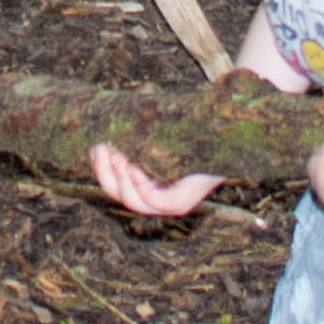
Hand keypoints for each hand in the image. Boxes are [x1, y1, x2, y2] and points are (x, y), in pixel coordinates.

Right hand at [91, 141, 222, 223]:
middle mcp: (159, 201)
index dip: (101, 170)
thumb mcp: (158, 133)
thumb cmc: (193, 130)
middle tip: (102, 150)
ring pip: (135, 204)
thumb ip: (138, 133)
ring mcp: (172, 205)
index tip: (95, 147)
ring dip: (121, 182)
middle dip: (106, 175)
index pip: (117, 188)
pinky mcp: (183, 203)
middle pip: (121, 198)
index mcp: (150, 187)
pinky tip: (134, 168)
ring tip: (117, 157)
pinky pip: (156, 202)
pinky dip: (142, 187)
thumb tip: (106, 117)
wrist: (227, 133)